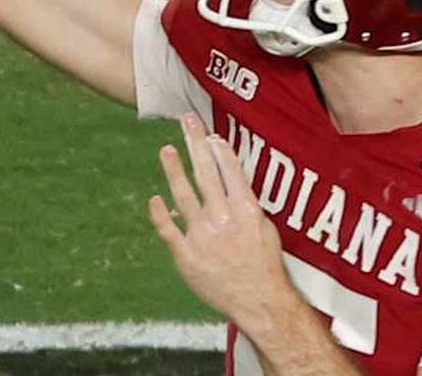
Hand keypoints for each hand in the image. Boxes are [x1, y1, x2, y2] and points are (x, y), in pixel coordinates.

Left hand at [149, 113, 298, 327]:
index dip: (219, 150)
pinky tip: (155, 198)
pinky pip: (169, 229)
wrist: (258, 300)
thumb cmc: (265, 266)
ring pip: (183, 194)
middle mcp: (223, 217)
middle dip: (196, 143)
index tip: (210, 133)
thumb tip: (235, 186)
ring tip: (166, 149)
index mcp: (246, 210)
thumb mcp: (266, 229)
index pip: (230, 171)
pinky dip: (160, 213)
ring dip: (174, 169)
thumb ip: (248, 206)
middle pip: (206, 173)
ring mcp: (202, 235)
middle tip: (186, 121)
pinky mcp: (187, 255)